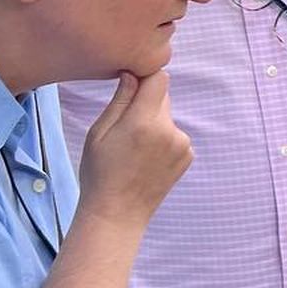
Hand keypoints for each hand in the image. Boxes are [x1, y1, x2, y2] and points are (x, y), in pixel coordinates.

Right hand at [77, 72, 191, 226]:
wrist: (118, 213)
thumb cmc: (100, 172)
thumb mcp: (99, 133)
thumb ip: (121, 100)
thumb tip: (133, 74)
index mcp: (144, 122)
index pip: (159, 79)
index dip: (145, 78)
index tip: (131, 85)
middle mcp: (169, 131)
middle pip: (163, 98)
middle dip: (146, 104)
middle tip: (126, 128)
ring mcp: (182, 145)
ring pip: (167, 118)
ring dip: (155, 124)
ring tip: (135, 149)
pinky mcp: (188, 156)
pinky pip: (175, 136)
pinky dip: (164, 141)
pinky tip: (147, 160)